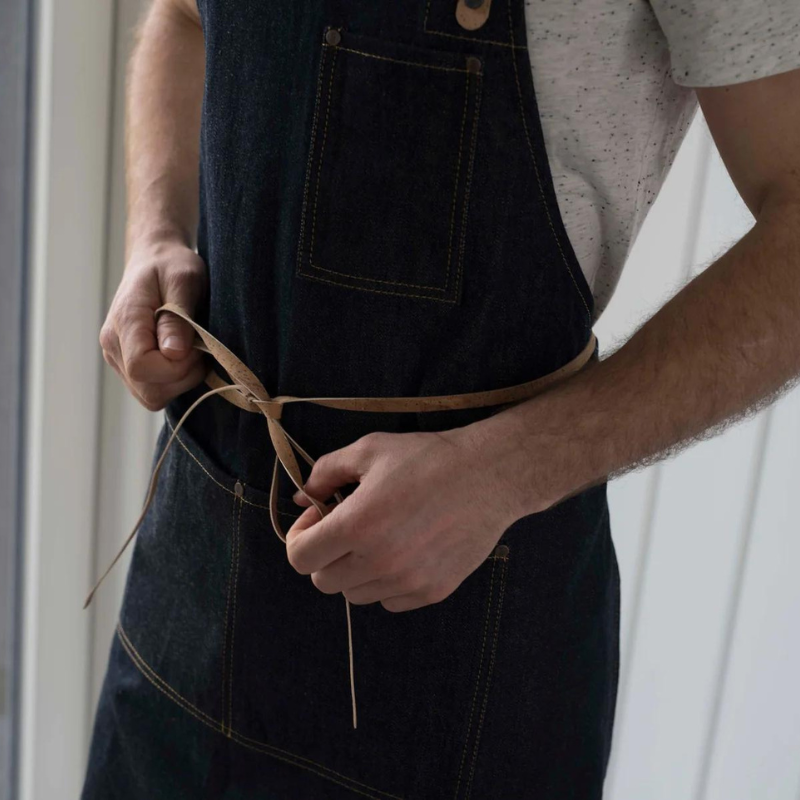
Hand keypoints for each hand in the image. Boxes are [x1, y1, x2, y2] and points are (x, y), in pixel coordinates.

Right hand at [99, 238, 207, 410]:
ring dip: (181, 381)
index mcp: (124, 323)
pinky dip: (175, 382)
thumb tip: (173, 353)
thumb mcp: (183, 280)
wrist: (156, 261)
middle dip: (183, 376)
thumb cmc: (172, 265)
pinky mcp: (129, 368)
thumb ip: (177, 318)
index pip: (143, 367)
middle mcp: (113, 347)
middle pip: (149, 390)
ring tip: (191, 349)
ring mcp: (118, 359)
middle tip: (198, 347)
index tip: (194, 344)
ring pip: (152, 396)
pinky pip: (153, 391)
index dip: (176, 365)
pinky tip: (183, 357)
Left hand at [285, 427, 523, 611]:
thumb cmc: (427, 457)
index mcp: (357, 525)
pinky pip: (389, 601)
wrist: (489, 475)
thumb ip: (325, 473)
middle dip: (326, 554)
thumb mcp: (369, 450)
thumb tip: (301, 500)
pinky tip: (403, 550)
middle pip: (323, 581)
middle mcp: (379, 561)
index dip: (300, 537)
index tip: (319, 518)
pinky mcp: (432, 591)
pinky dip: (386, 582)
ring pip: (355, 595)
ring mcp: (407, 581)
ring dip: (355, 571)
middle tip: (346, 527)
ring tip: (378, 538)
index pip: (299, 558)